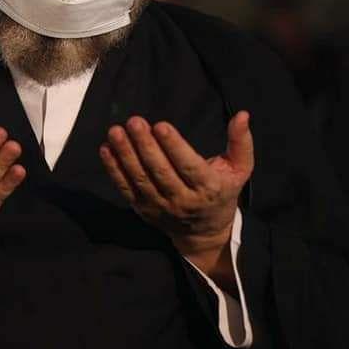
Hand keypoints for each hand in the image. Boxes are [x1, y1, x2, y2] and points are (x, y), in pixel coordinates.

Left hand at [99, 113, 253, 290]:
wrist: (205, 233)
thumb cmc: (222, 192)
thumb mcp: (239, 169)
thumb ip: (241, 142)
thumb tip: (242, 115)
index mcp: (208, 189)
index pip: (189, 166)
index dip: (174, 147)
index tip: (161, 125)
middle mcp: (183, 200)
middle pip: (161, 172)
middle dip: (145, 145)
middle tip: (134, 122)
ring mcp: (160, 207)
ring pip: (141, 180)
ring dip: (126, 155)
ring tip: (116, 132)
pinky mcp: (143, 209)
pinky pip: (126, 189)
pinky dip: (114, 170)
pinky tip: (106, 149)